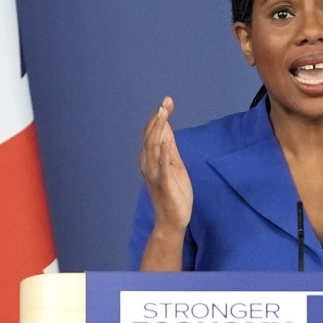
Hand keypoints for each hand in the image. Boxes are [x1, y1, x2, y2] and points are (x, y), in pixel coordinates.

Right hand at [139, 96, 192, 235]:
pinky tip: (166, 139)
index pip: (152, 134)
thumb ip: (170, 148)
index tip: (167, 102)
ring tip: (163, 114)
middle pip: (150, 137)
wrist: (171, 220)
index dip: (159, 117)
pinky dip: (163, 151)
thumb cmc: (174, 193)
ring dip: (158, 129)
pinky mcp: (163, 183)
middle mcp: (148, 164)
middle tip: (166, 102)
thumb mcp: (174, 166)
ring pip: (153, 147)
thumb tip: (167, 128)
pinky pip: (161, 165)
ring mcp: (154, 174)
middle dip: (158, 118)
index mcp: (150, 159)